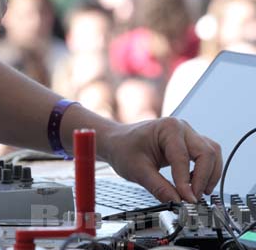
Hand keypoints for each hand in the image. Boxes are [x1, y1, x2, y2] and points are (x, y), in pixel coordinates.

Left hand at [105, 117, 221, 202]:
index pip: (183, 157)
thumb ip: (159, 187)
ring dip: (210, 175)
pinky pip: (207, 156)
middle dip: (203, 178)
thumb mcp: (138, 170)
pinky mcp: (189, 143)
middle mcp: (181, 128)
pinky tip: (195, 184)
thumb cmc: (124, 148)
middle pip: (207, 153)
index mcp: (168, 128)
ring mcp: (187, 134)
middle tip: (193, 199)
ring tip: (197, 193)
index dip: (186, 182)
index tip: (187, 201)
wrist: (118, 141)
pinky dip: (207, 171)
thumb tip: (178, 203)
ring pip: (212, 153)